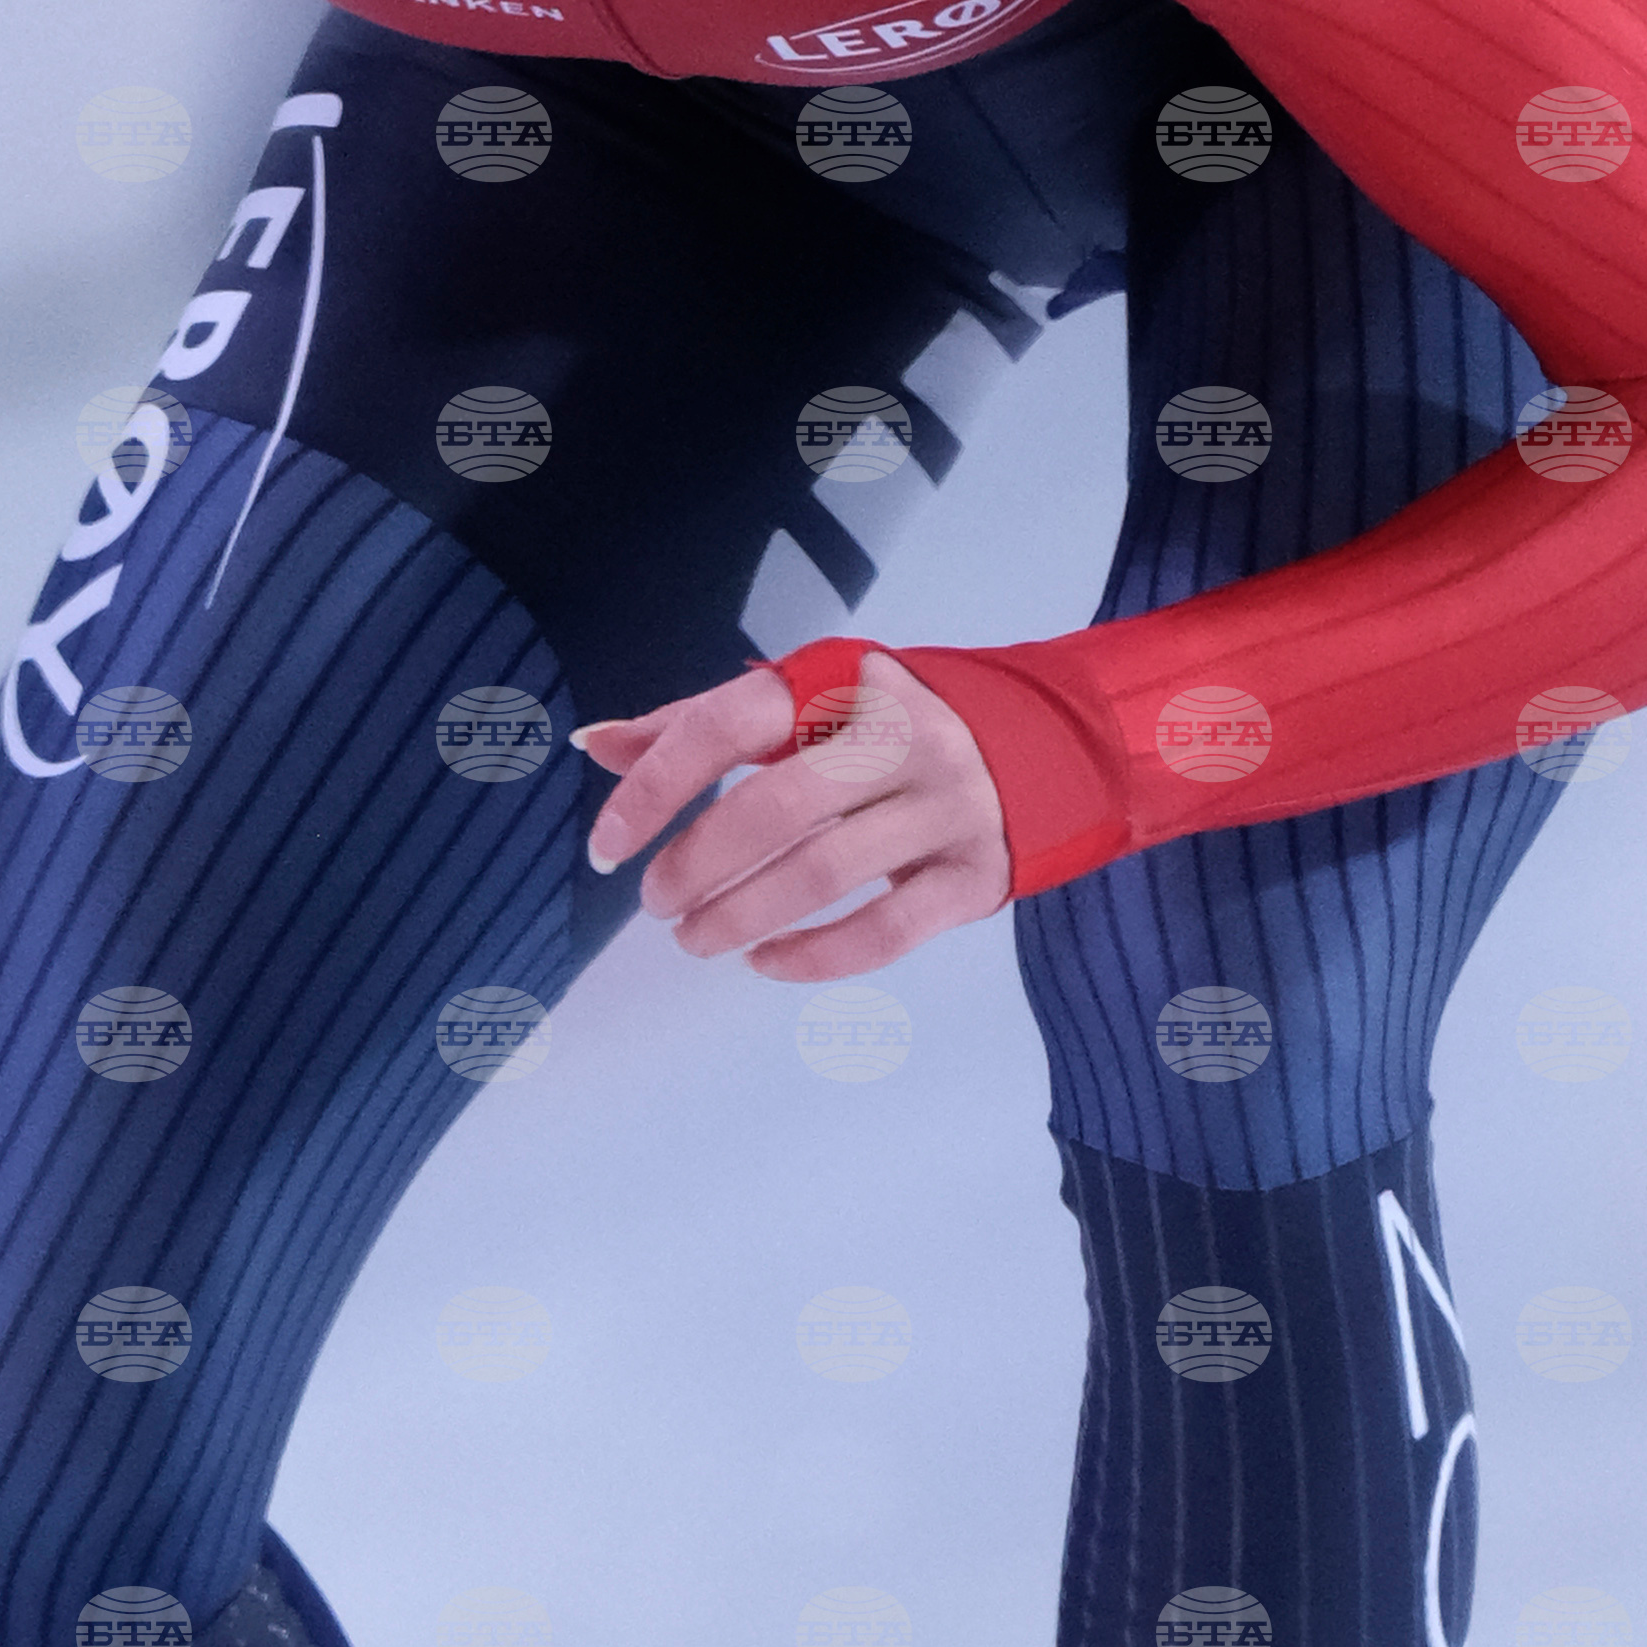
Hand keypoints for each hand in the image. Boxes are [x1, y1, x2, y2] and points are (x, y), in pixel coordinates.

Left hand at [573, 647, 1011, 982]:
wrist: (1052, 745)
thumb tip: (594, 745)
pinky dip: (812, 956)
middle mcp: (898, 737)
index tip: (607, 849)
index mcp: (840, 684)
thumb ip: (702, 722)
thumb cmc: (895, 727)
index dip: (655, 787)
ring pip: (824, 872)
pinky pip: (884, 930)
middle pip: (776, 807)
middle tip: (657, 902)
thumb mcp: (808, 703)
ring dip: (740, 915)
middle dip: (697, 863)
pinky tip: (763, 962)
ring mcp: (944, 807)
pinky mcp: (974, 876)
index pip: (727, 724)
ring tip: (694, 939)